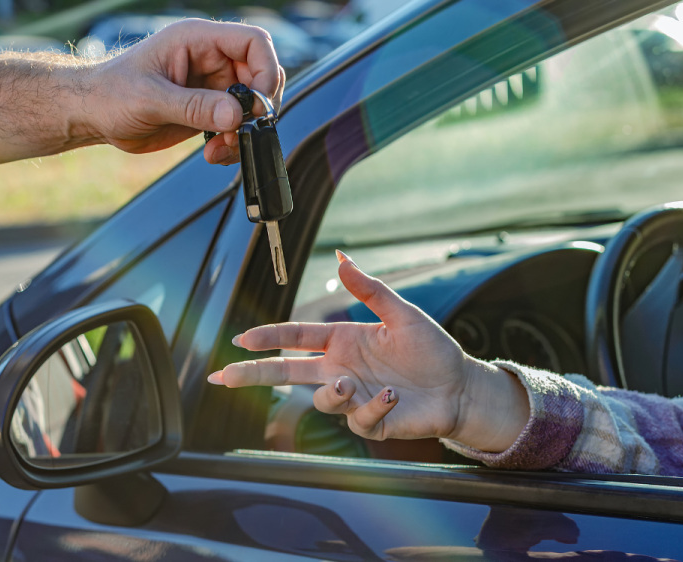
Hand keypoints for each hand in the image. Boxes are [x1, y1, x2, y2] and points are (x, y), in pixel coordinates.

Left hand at [84, 19, 284, 164]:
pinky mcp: (207, 113)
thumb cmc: (110, 93)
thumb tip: (235, 115)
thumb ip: (194, 106)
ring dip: (245, 133)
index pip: (253, 43)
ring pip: (251, 108)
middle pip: (260, 77)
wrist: (92, 116)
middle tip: (240, 133)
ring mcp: (211, 88)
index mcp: (198, 41)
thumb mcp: (151, 98)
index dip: (266, 71)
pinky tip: (213, 154)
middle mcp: (210, 61)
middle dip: (256, 110)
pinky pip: (236, 127)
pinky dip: (233, 144)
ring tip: (221, 148)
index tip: (259, 104)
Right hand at [208, 251, 529, 451]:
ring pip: (321, 400)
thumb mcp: (402, 313)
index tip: (242, 340)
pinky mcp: (370, 423)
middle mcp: (340, 369)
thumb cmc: (432, 349)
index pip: (295, 338)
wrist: (459, 387)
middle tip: (222, 377)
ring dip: (332, 393)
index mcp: (342, 341)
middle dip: (252, 375)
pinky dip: (372, 410)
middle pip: (286, 373)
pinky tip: (392, 398)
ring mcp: (353, 398)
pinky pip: (358, 420)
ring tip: (354, 384)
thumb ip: (370, 289)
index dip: (268, 338)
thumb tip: (341, 259)